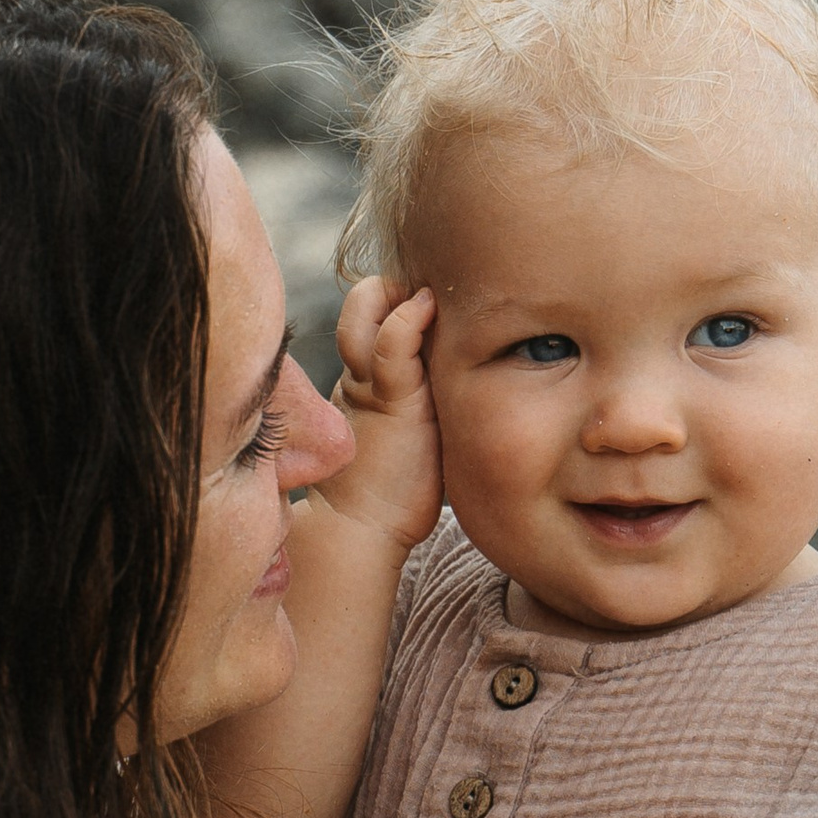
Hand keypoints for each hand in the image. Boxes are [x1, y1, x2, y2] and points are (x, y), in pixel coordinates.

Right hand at [325, 276, 443, 550]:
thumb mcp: (409, 435)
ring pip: (367, 311)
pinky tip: (430, 304)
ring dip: (394, 291)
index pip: (368, 318)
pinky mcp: (388, 399)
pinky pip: (392, 344)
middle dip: (386, 288)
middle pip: (361, 305)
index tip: (425, 300)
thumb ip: (419, 406)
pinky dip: (409, 317)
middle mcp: (359, 373)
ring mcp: (370, 382)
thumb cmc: (390, 494)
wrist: (360, 529)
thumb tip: (457, 396)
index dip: (389, 300)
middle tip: (426, 292)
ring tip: (429, 292)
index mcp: (363, 380)